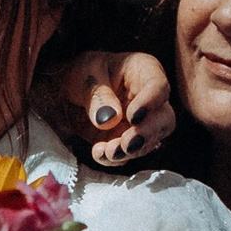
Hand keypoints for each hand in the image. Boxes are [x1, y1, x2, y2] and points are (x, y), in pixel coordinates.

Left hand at [59, 52, 177, 167]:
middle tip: (127, 143)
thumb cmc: (82, 74)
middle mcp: (150, 100)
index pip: (159, 86)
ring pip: (149, 142)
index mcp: (144, 72)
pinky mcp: (127, 141)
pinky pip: (128, 154)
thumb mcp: (84, 76)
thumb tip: (109, 119)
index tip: (133, 116)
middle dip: (147, 134)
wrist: (66, 92)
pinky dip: (115, 158)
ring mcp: (141, 124)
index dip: (150, 103)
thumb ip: (97, 95)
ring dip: (130, 151)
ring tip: (109, 152)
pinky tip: (99, 153)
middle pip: (164, 119)